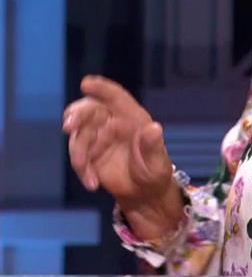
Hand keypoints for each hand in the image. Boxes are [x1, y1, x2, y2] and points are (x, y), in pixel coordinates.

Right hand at [62, 76, 183, 239]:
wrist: (143, 192)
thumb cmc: (154, 170)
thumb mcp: (157, 161)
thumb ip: (152, 146)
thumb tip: (154, 128)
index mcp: (132, 117)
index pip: (116, 97)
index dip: (102, 89)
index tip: (86, 83)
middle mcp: (112, 122)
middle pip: (89, 111)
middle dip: (77, 116)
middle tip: (68, 127)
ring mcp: (98, 138)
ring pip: (79, 136)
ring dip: (78, 151)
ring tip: (84, 168)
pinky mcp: (88, 154)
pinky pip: (79, 157)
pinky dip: (83, 170)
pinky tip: (92, 183)